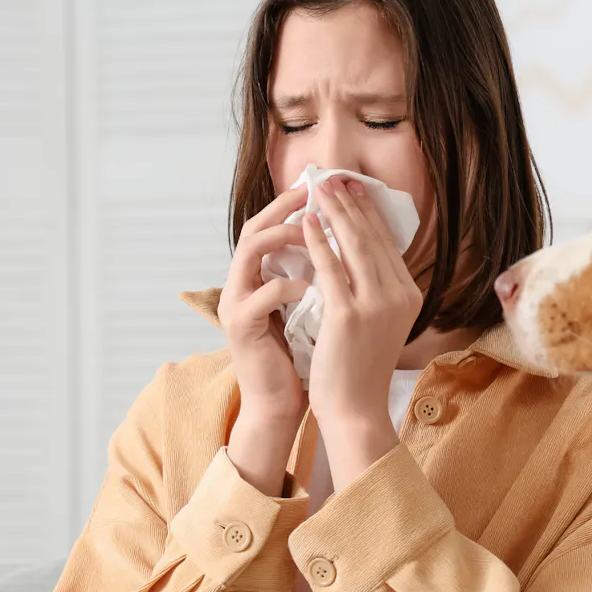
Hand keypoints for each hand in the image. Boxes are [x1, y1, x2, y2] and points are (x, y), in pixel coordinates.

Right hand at [220, 185, 311, 493]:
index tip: (327, 189)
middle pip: (253, 229)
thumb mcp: (316, 308)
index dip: (296, 206)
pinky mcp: (240, 327)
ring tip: (314, 232)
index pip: (272, 227)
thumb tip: (356, 244)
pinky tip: (320, 286)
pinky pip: (265, 293)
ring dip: (285, 237)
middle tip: (315, 192)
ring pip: (250, 252)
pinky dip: (294, 284)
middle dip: (285, 208)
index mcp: (258, 278)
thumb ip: (322, 276)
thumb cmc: (304, 356)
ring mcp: (236, 304)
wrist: (282, 403)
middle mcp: (240, 285)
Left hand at [303, 175, 422, 490]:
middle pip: (373, 238)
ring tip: (320, 188)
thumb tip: (358, 253)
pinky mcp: (349, 314)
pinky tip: (308, 222)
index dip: (368, 212)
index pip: (387, 244)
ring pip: (354, 246)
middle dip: (352, 203)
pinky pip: (331, 268)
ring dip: (336, 212)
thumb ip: (374, 289)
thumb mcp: (378, 323)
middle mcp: (399, 296)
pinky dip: (319, 241)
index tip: (352, 188)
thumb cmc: (359, 369)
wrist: (355, 410)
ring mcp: (376, 305)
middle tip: (334, 176)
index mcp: (410, 296)